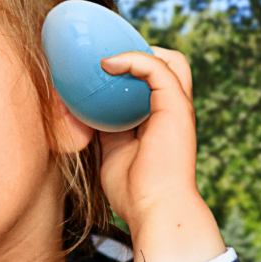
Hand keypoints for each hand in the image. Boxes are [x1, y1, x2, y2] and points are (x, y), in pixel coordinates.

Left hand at [98, 47, 224, 261]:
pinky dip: (133, 59)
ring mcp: (177, 107)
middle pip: (168, 63)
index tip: (99, 66)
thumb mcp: (112, 152)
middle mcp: (173, 109)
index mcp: (162, 120)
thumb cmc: (135, 192)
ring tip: (105, 60)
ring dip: (137, 51)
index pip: (154, 80)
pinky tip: (107, 64)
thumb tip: (82, 113)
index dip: (132, 67)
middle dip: (138, 53)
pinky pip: (157, 67)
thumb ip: (105, 130)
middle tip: (103, 60)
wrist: (154, 210)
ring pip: (170, 58)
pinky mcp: (176, 106)